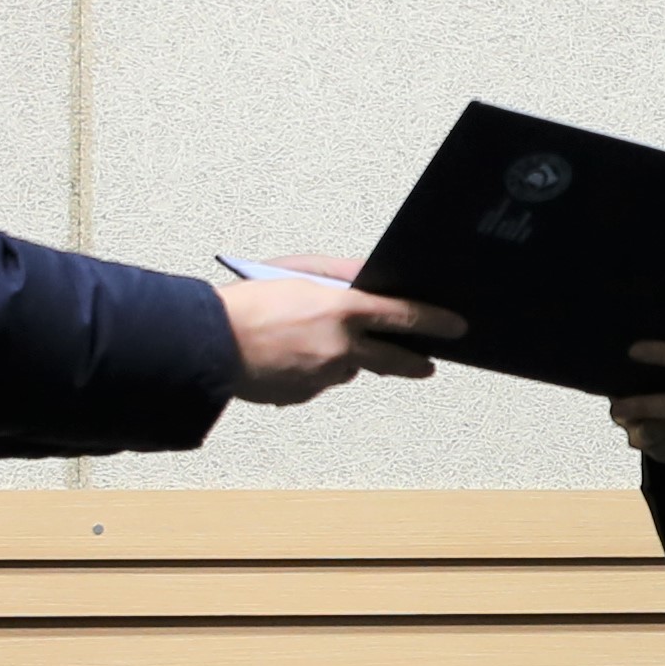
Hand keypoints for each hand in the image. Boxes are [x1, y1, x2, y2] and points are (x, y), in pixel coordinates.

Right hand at [221, 256, 455, 405]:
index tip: (457, 326)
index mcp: (343, 311)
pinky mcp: (302, 395)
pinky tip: (290, 353)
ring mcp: (322, 377)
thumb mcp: (300, 270)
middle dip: (413, 363)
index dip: (435, 322)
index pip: (405, 316)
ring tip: (316, 339)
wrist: (207, 342)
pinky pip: (318, 380)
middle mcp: (340, 348)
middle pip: (392, 359)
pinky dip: (312, 368)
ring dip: (345, 356)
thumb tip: (371, 278)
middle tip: (427, 364)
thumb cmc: (251, 299)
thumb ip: (342, 274)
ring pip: (348, 367)